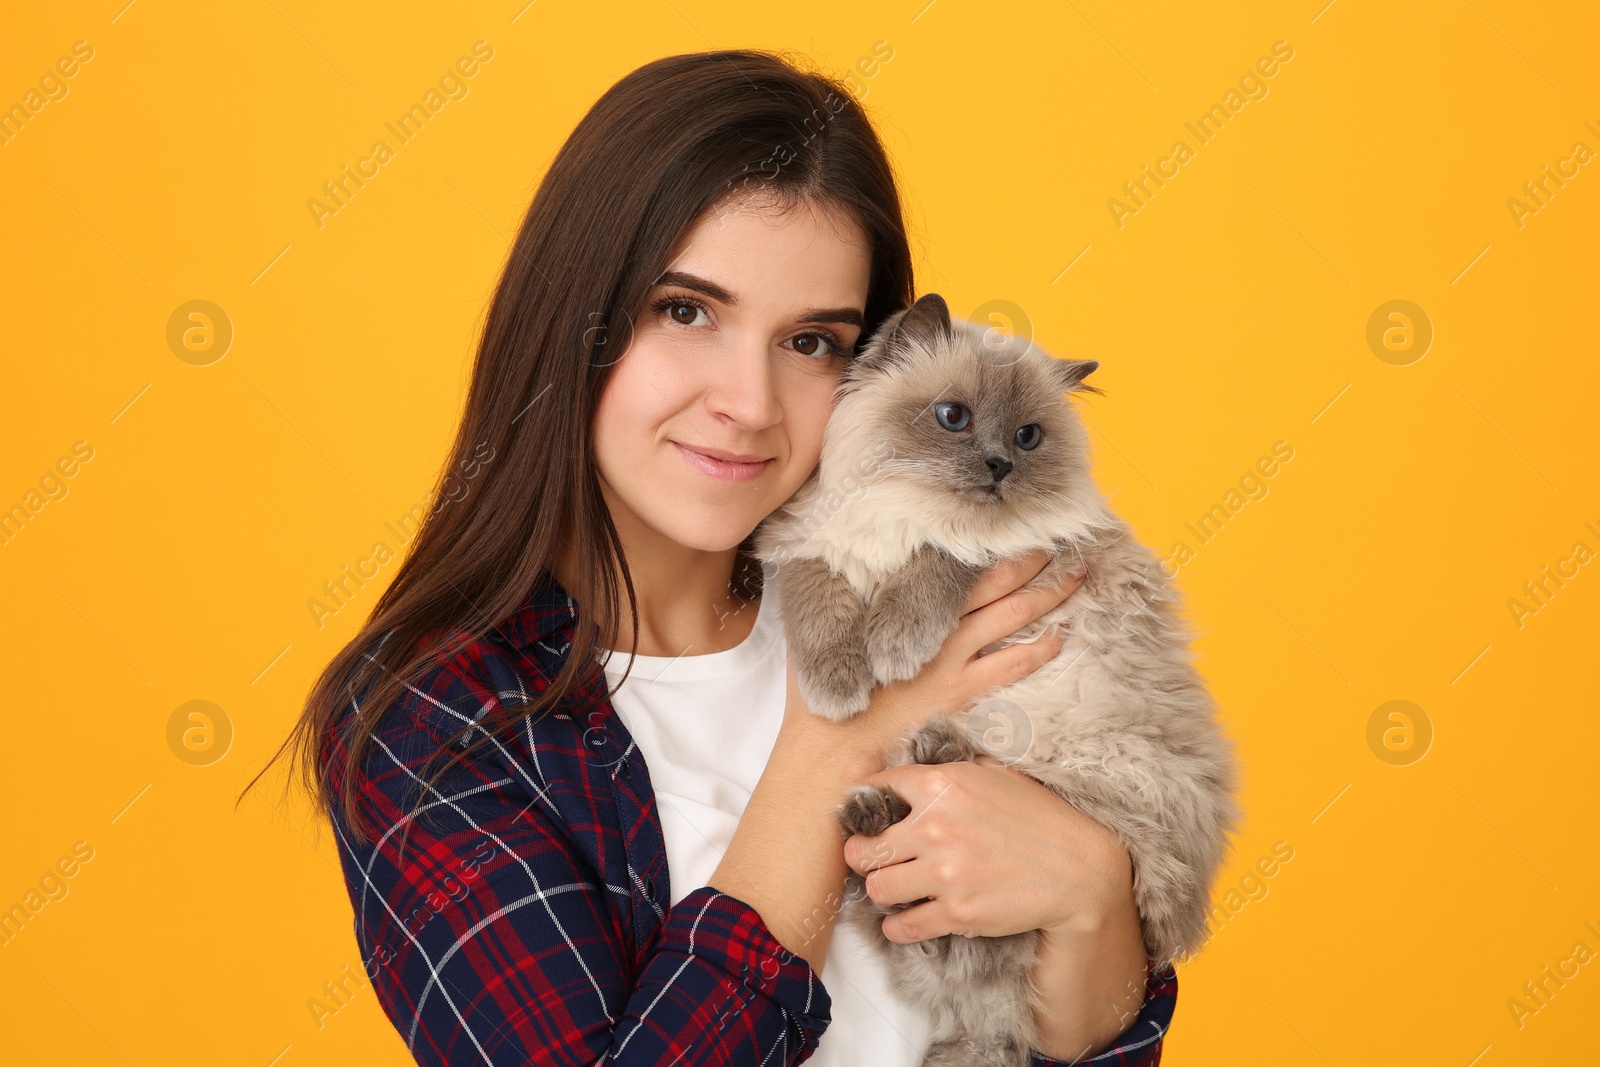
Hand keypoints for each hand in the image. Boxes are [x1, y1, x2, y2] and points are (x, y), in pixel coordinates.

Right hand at [780, 547, 1083, 774]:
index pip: (956, 559)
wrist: (832, 743)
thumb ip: (844, 593)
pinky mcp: (960, 691)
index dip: (988, 538)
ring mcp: (951, 658)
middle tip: (1060, 536)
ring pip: (1012, 615)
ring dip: (1047, 593)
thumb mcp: (826, 626)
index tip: (1011, 520)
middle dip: (1031, 558)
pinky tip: (1061, 637)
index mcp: (904, 600)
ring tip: (1076, 574)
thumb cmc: (823, 686)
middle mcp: (934, 624)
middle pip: (996, 579)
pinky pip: (1012, 666)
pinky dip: (1040, 650)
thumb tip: (835, 555)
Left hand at [841, 753, 1134, 943]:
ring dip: (882, 889)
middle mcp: (935, 827)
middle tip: (870, 857)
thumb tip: (918, 769)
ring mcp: (944, 873)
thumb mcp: (996, 775)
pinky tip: (904, 918)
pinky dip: (897, 925)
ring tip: (893, 886)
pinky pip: (902, 926)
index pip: (878, 788)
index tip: (868, 814)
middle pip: (864, 847)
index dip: (868, 802)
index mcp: (942, 785)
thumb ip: (953, 771)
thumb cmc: (1040, 819)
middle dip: (863, 854)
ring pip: (877, 888)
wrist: (1080, 870)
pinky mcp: (956, 913)